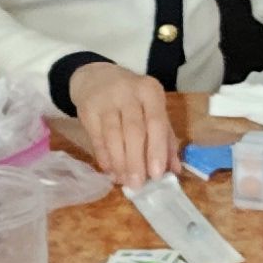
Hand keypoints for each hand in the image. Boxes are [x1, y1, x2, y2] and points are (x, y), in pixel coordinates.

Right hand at [65, 60, 182, 182]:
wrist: (97, 78)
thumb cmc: (133, 99)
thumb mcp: (153, 110)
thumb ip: (165, 138)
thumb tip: (175, 170)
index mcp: (150, 91)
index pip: (156, 122)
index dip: (157, 149)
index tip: (157, 175)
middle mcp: (128, 92)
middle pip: (133, 131)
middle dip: (136, 161)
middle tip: (138, 184)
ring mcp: (106, 100)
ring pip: (113, 136)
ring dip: (119, 162)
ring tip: (124, 181)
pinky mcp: (87, 109)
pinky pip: (97, 138)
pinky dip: (104, 157)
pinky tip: (110, 171)